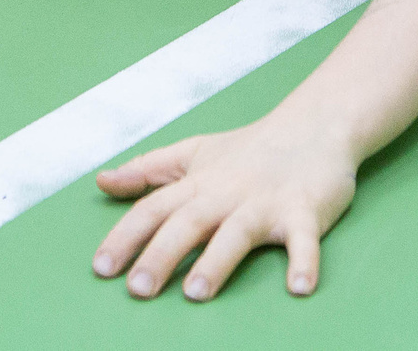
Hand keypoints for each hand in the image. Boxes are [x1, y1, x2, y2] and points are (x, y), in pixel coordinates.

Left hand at [93, 117, 358, 300]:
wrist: (315, 125)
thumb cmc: (249, 149)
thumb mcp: (194, 153)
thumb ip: (149, 169)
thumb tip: (102, 181)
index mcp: (198, 183)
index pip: (154, 209)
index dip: (126, 237)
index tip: (101, 269)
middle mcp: (227, 194)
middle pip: (189, 223)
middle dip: (161, 254)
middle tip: (138, 289)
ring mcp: (266, 202)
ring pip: (238, 233)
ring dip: (217, 261)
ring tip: (196, 292)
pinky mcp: (305, 210)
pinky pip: (304, 239)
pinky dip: (304, 262)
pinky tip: (299, 288)